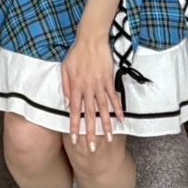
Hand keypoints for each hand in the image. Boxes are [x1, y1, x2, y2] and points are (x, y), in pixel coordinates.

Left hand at [62, 33, 121, 149]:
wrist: (91, 39)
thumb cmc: (76, 53)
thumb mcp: (65, 68)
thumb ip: (65, 86)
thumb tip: (68, 102)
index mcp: (75, 87)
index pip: (74, 112)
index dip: (74, 127)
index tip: (75, 140)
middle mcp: (87, 89)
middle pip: (89, 115)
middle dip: (91, 132)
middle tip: (92, 148)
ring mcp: (99, 85)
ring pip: (103, 109)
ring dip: (106, 125)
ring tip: (109, 138)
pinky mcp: (109, 80)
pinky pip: (114, 97)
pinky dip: (118, 109)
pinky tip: (122, 120)